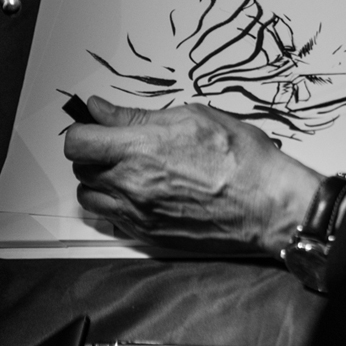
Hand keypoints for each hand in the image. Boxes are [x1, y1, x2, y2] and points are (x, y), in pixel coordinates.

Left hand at [64, 96, 322, 255]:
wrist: (267, 204)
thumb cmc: (241, 156)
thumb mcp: (193, 117)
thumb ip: (137, 116)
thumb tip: (102, 110)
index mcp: (141, 149)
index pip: (78, 141)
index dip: (83, 129)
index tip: (97, 125)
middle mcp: (132, 185)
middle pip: (80, 169)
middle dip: (94, 153)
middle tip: (119, 144)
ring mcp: (138, 214)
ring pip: (89, 197)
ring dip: (100, 181)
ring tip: (128, 170)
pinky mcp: (148, 235)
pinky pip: (111, 219)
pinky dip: (117, 204)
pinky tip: (143, 192)